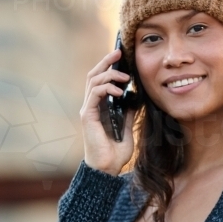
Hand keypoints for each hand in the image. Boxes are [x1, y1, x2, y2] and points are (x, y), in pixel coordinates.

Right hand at [80, 47, 135, 175]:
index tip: (121, 56)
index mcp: (99, 106)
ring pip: (93, 81)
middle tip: (119, 52)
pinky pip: (95, 94)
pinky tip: (120, 90)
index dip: (108, 66)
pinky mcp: (87, 116)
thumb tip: (135, 96)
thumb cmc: (116, 151)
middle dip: (106, 62)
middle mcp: (91, 105)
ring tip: (125, 76)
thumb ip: (128, 110)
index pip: (100, 79)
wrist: (107, 168)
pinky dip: (107, 88)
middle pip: (93, 75)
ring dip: (109, 74)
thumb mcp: (127, 126)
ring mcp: (88, 109)